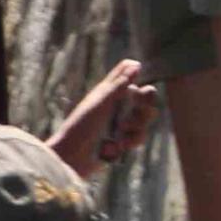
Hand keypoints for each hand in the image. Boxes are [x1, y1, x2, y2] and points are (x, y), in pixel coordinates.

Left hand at [50, 59, 160, 175]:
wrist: (74, 156)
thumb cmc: (83, 125)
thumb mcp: (102, 102)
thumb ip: (120, 84)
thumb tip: (137, 64)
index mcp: (110, 89)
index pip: (127, 72)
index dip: (136, 74)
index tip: (132, 86)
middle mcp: (119, 103)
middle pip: (146, 95)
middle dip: (144, 103)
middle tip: (135, 108)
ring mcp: (123, 121)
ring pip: (146, 117)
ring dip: (137, 124)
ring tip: (121, 129)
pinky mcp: (125, 139)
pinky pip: (141, 136)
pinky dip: (132, 140)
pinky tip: (120, 145)